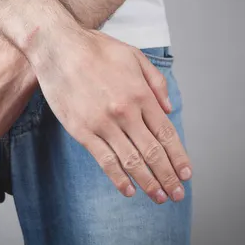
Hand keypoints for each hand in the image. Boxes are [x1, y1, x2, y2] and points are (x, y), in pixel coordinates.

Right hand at [30, 28, 191, 202]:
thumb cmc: (96, 49)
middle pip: (153, 152)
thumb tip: (170, 109)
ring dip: (148, 182)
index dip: (178, 157)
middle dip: (168, 176)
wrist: (59, 47)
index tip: (186, 174)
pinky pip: (105, 160)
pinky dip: (118, 178)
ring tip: (158, 197)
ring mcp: (103, 123)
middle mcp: (126, 112)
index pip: (166, 133)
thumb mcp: (134, 55)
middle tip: (176, 194)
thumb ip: (156, 82)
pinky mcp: (82, 130)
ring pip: (132, 161)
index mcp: (141, 94)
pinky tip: (128, 190)